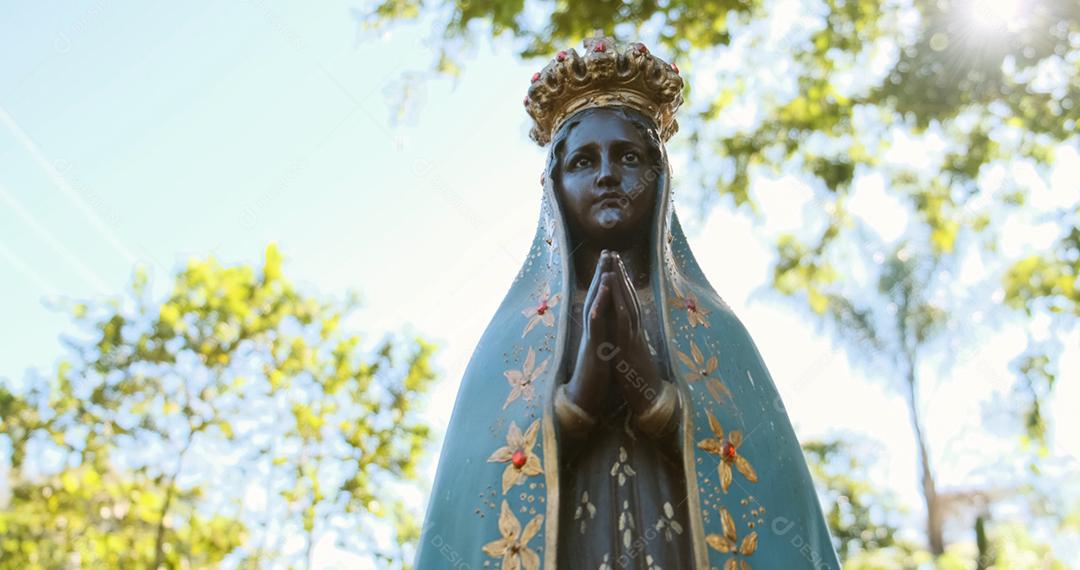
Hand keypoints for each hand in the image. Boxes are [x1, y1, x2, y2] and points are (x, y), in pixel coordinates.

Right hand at [564, 251, 616, 415]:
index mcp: (596, 329)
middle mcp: (591, 329)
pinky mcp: (593, 346)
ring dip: (599, 284)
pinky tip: (603, 291)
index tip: (612, 261)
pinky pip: (596, 323)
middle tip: (607, 251)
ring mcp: (591, 336)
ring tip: (605, 264)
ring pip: (594, 305)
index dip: (605, 280)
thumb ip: (603, 334)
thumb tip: (607, 323)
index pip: (601, 300)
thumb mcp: (602, 350)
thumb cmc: (594, 375)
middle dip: (602, 273)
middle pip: (595, 296)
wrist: (584, 397)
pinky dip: (599, 305)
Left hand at [607, 254, 663, 414]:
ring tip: (614, 265)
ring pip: (628, 306)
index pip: (629, 302)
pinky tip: (615, 295)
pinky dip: (620, 308)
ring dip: (621, 285)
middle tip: (614, 254)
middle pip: (630, 298)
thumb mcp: (631, 354)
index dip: (622, 283)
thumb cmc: (640, 380)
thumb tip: (623, 330)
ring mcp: (633, 339)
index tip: (616, 264)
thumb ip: (627, 340)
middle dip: (621, 275)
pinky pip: (625, 326)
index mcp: (634, 332)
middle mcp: (635, 331)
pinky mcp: (629, 349)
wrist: (651, 400)